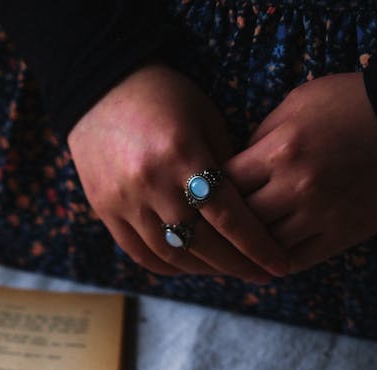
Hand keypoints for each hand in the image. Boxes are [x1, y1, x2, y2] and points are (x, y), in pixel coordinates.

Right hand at [66, 64, 289, 282]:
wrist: (98, 87)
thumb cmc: (164, 96)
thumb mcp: (205, 117)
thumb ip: (227, 164)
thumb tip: (253, 211)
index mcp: (183, 154)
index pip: (228, 215)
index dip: (256, 246)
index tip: (278, 265)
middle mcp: (152, 183)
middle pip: (203, 243)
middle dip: (237, 265)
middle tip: (260, 275)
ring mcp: (125, 201)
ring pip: (173, 255)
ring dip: (206, 269)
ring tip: (229, 270)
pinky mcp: (106, 211)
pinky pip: (142, 255)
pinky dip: (170, 266)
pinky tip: (192, 266)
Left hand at [228, 72, 376, 272]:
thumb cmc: (351, 104)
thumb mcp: (298, 103)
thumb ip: (260, 136)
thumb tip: (233, 168)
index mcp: (280, 149)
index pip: (223, 183)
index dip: (210, 191)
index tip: (204, 196)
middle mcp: (296, 186)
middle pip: (239, 220)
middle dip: (223, 223)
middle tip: (211, 230)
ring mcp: (319, 215)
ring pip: (264, 247)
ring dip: (247, 250)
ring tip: (233, 250)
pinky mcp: (341, 235)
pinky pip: (295, 261)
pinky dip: (275, 264)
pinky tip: (264, 261)